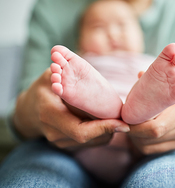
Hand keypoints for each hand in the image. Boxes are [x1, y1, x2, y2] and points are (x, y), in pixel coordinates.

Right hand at [13, 68, 129, 150]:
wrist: (28, 111)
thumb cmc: (41, 89)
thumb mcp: (48, 76)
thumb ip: (58, 67)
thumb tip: (60, 51)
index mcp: (50, 115)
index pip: (80, 130)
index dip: (103, 128)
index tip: (122, 123)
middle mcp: (54, 133)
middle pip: (90, 138)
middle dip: (110, 130)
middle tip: (125, 120)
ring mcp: (59, 142)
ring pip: (92, 143)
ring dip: (108, 132)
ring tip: (118, 119)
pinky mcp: (66, 145)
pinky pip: (89, 143)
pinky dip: (101, 134)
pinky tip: (107, 122)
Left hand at [127, 80, 174, 154]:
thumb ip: (158, 78)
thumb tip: (139, 74)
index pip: (156, 127)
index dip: (137, 127)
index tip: (125, 121)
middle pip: (154, 137)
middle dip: (135, 134)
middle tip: (124, 126)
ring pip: (154, 146)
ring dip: (138, 140)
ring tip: (130, 130)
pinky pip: (160, 149)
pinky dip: (147, 144)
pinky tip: (141, 135)